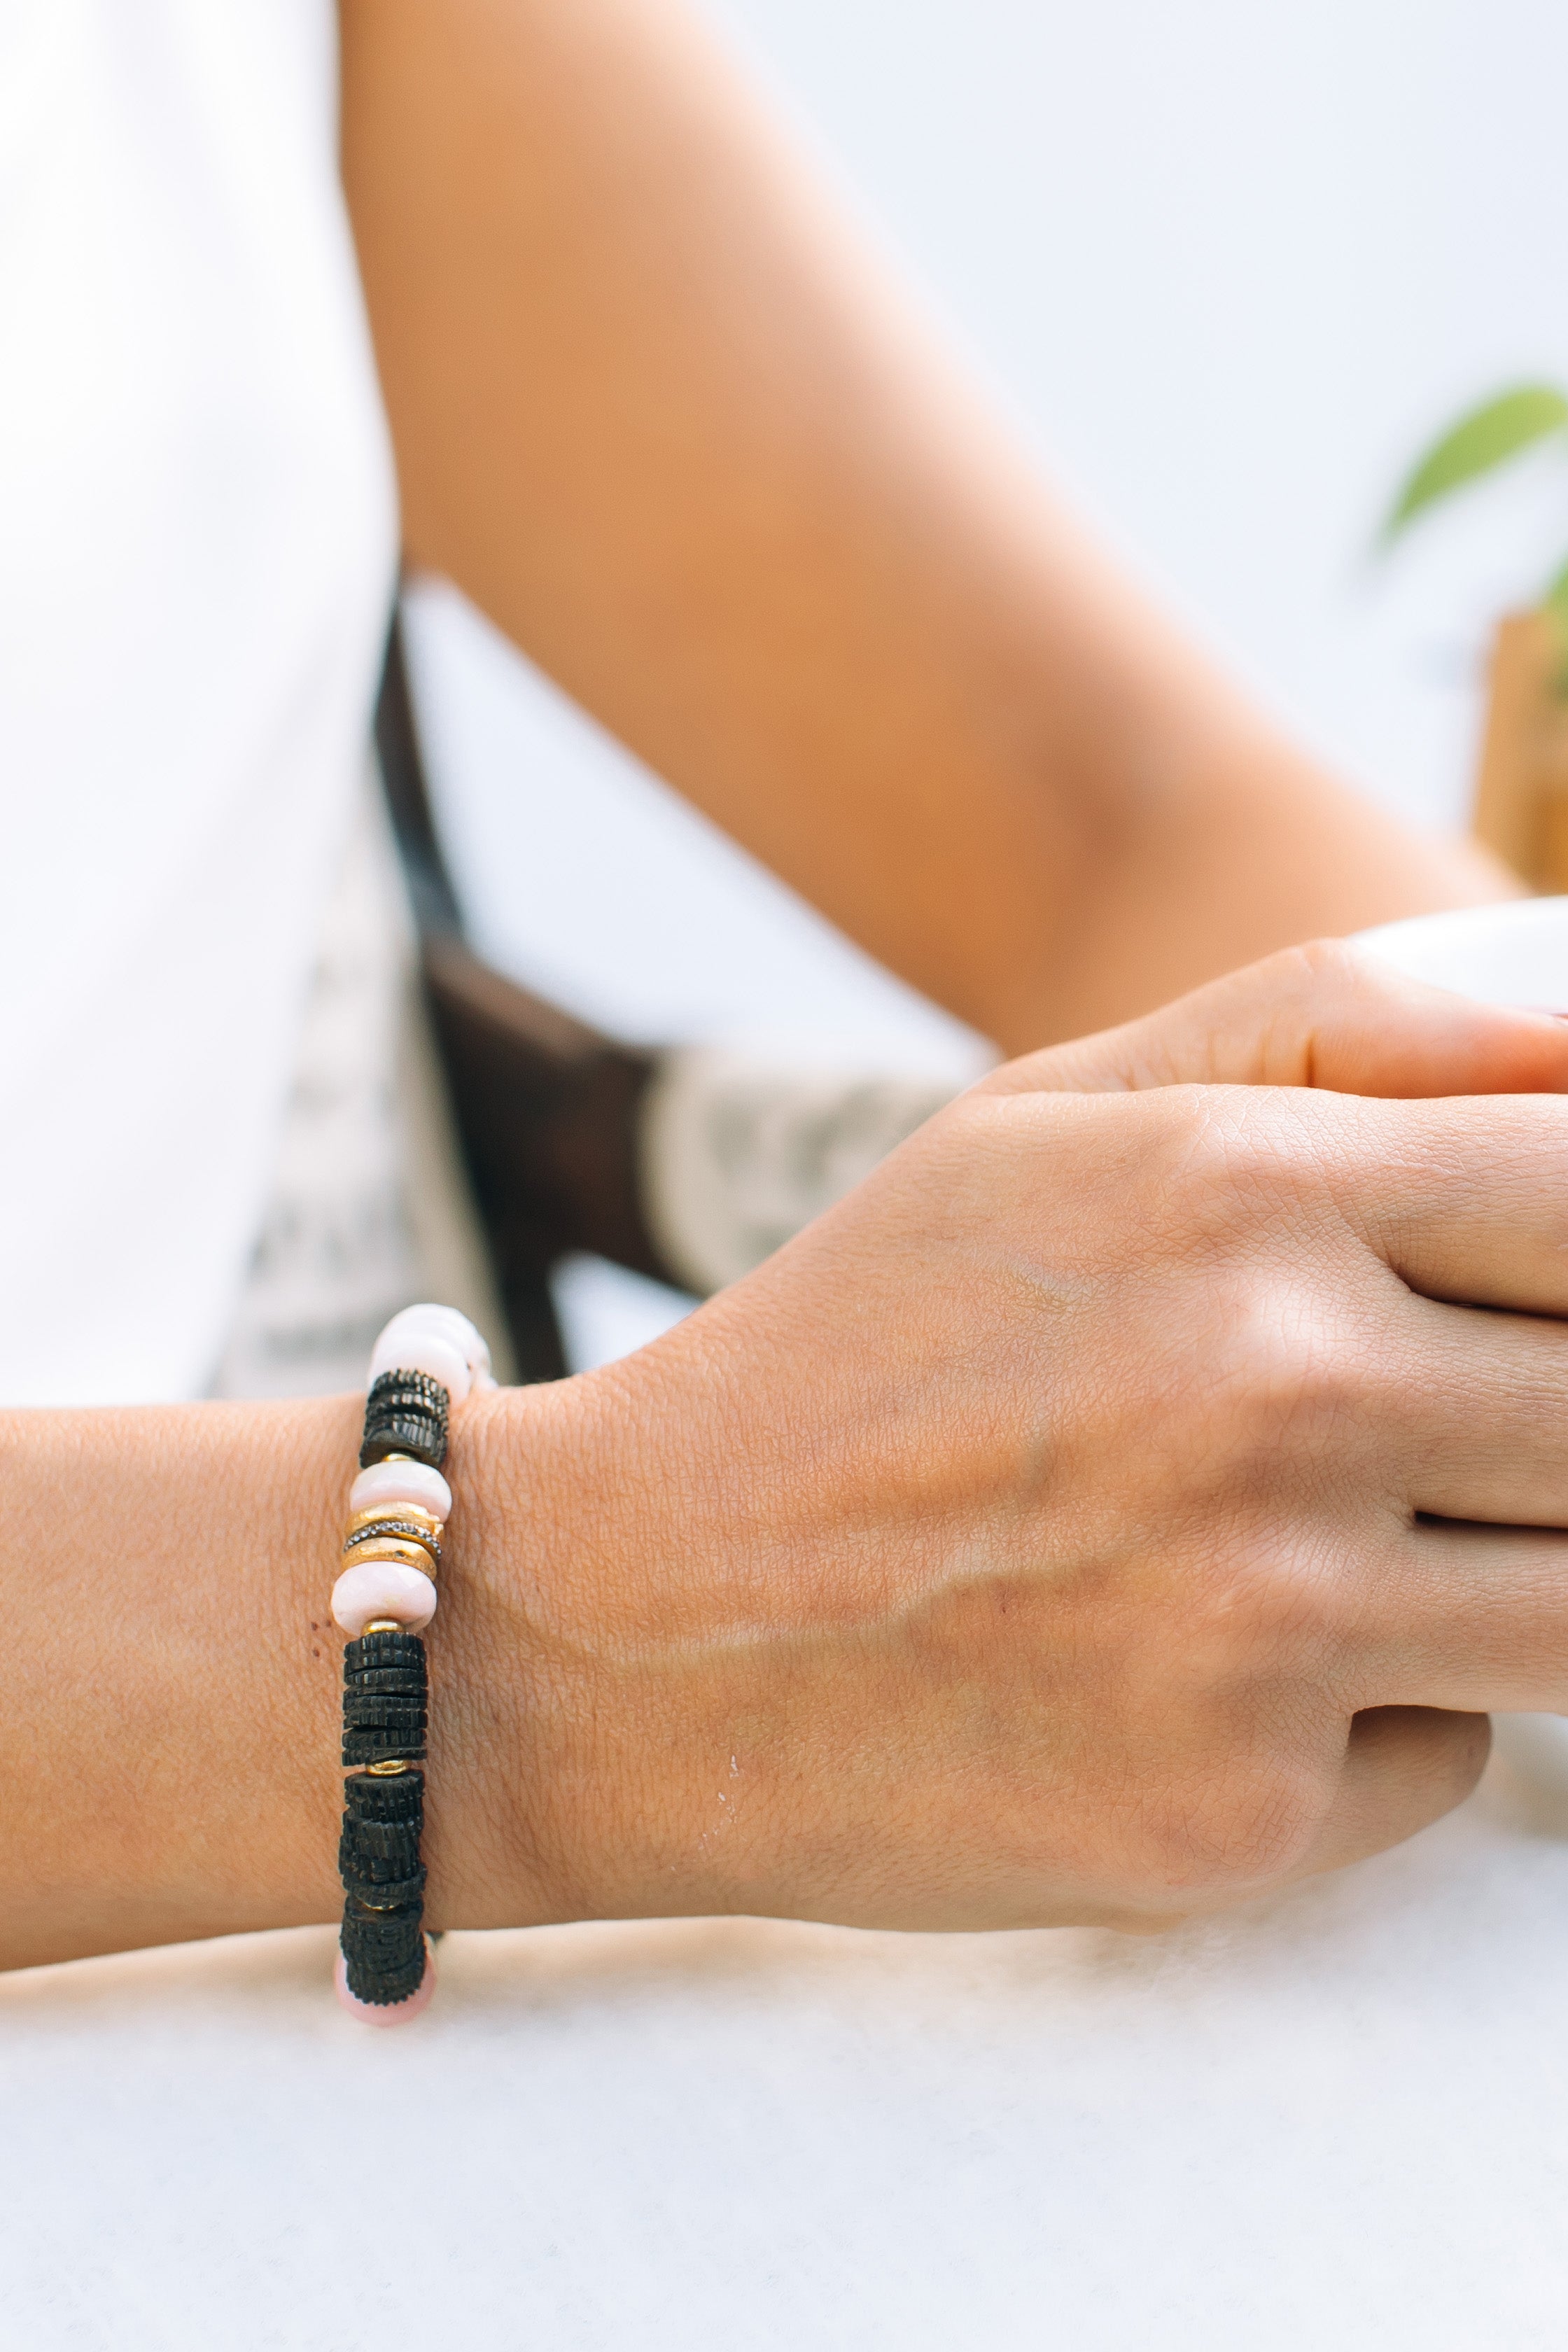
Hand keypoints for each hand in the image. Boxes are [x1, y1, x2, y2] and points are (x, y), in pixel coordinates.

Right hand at [473, 943, 1567, 1931]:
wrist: (629, 1623)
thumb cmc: (853, 1349)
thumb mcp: (1046, 1118)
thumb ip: (1328, 1026)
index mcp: (1239, 1193)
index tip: (1531, 1301)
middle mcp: (1278, 1399)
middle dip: (1545, 1423)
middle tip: (1418, 1431)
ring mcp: (1266, 1622)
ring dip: (1504, 1568)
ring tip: (1339, 1537)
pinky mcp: (1246, 1814)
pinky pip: (1452, 1749)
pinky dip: (1380, 1710)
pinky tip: (1214, 1667)